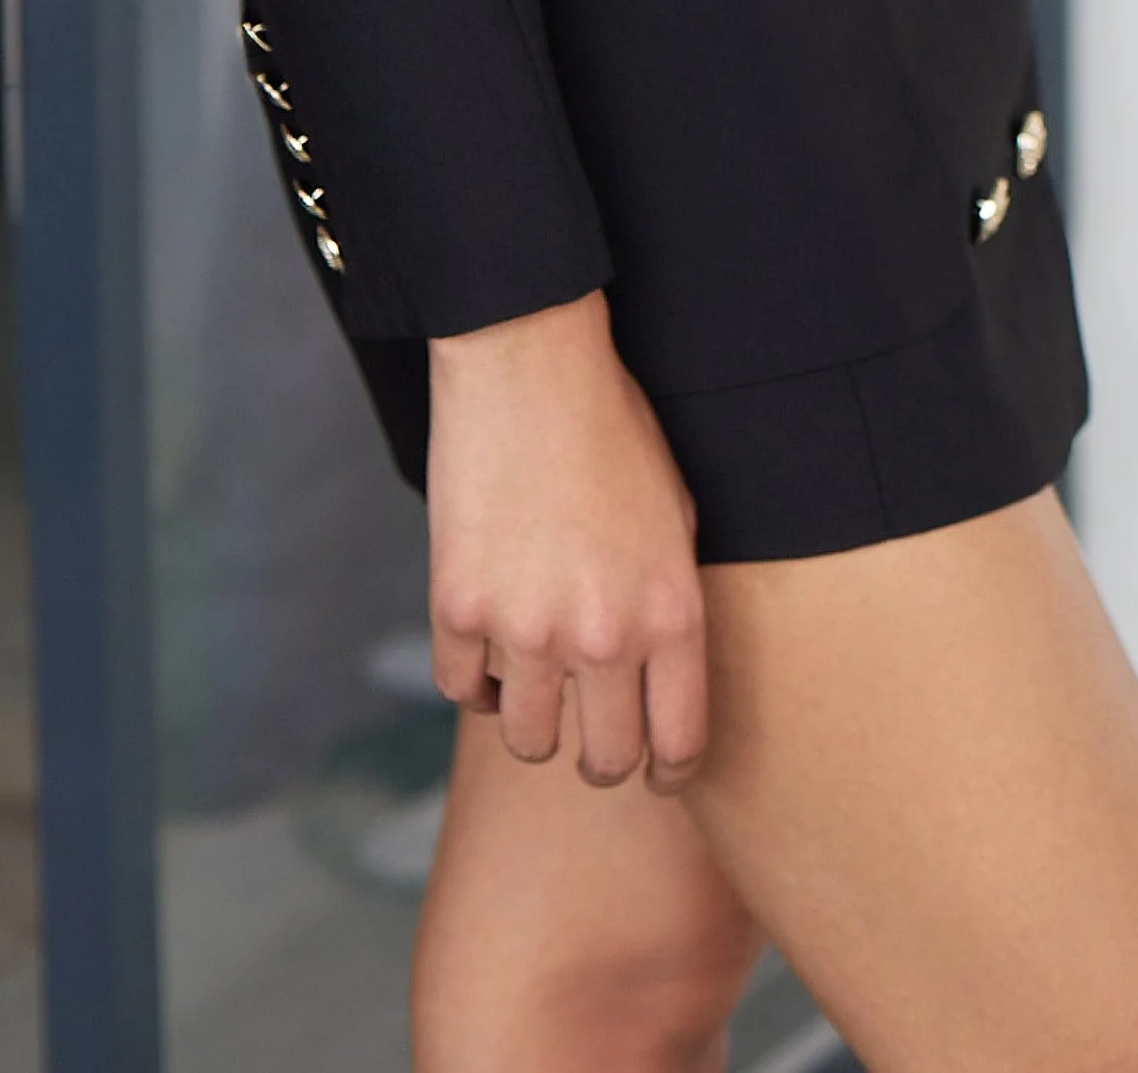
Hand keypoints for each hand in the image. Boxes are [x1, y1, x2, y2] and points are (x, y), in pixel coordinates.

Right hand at [424, 290, 706, 791]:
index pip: (678, 745)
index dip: (669, 773)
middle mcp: (602, 635)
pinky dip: (476, 678)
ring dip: (535, 721)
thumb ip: (670, 603)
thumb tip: (661, 676)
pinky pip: (462, 688)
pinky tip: (490, 646)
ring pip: (529, 739)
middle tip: (594, 739)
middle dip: (601, 758)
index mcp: (670, 613)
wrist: (528, 363)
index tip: (657, 773)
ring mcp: (525, 627)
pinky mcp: (459, 608)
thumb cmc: (614, 428)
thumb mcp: (676, 514)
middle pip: (604, 762)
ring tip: (538, 685)